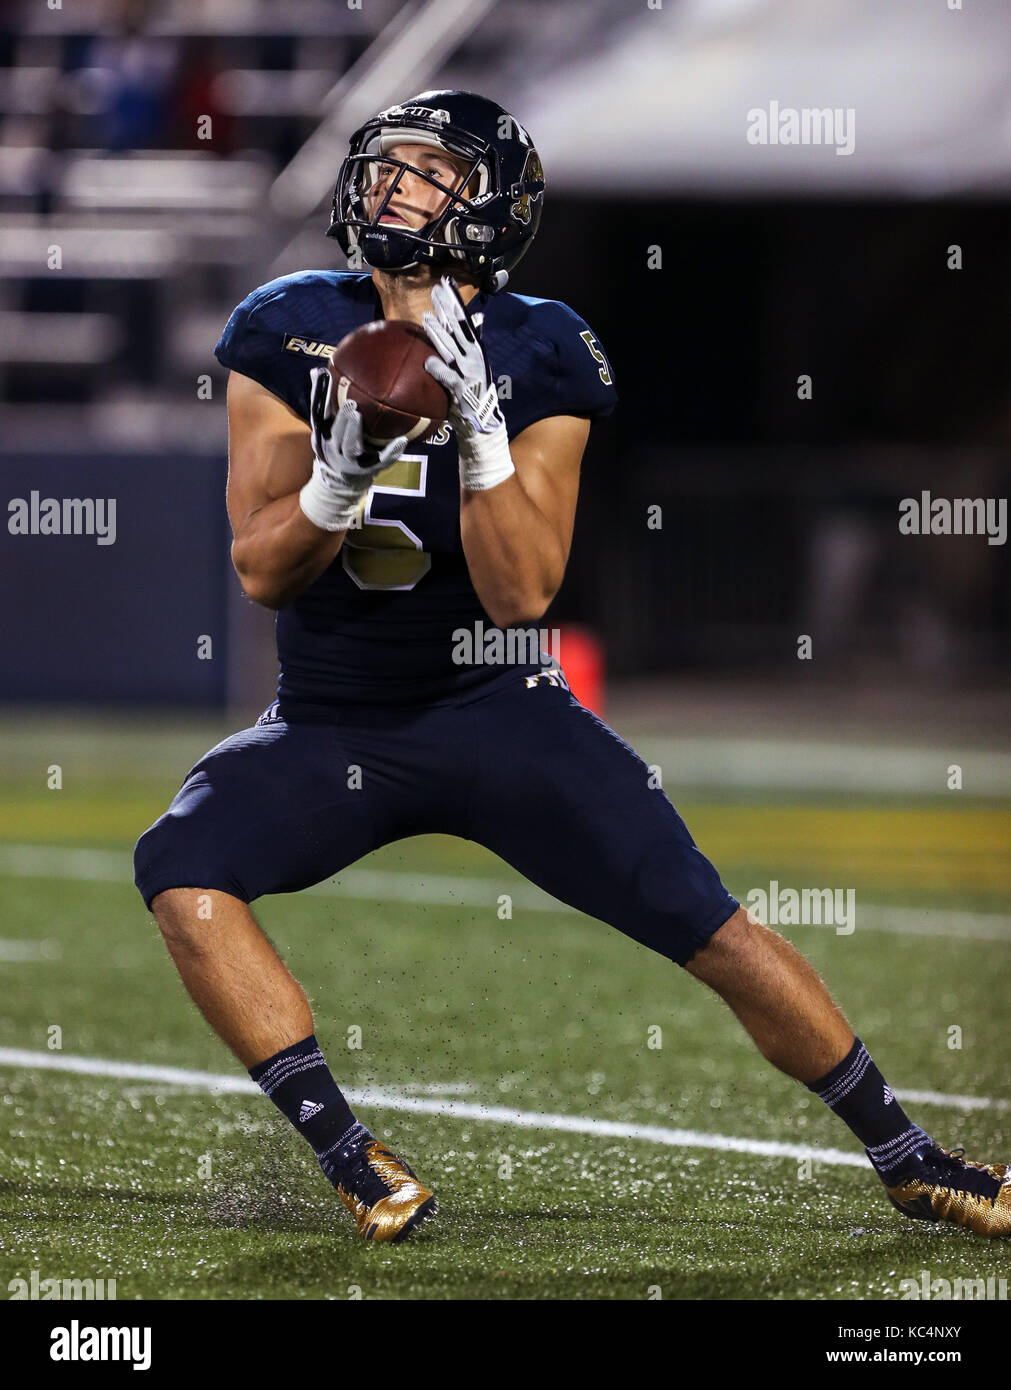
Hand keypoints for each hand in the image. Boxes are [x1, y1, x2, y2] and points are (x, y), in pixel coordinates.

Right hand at [300, 366, 406, 530]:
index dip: (325, 403)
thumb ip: (321, 399)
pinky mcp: (371, 469)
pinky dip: (392, 452)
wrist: (341, 481)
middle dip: (344, 421)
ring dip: (356, 433)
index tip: (332, 386)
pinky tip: (402, 441)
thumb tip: (318, 369)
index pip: (323, 420)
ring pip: (353, 448)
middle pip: (338, 436)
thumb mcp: (323, 425)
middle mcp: (338, 451)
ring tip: (361, 417)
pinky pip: (382, 461)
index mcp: (326, 438)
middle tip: (351, 405)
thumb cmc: (334, 443)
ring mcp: (354, 462)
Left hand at [423, 276, 514, 490]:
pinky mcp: (464, 393)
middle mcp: (475, 360)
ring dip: (440, 335)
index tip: (444, 285)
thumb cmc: (471, 398)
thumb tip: (476, 319)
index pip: (464, 322)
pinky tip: (428, 362)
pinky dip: (440, 371)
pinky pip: (450, 380)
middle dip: (449, 310)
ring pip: (453, 351)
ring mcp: (470, 376)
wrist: (483, 429)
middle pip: (460, 330)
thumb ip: (469, 345)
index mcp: (475, 352)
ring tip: (426, 319)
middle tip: (435, 291)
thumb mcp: (470, 369)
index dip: (454, 303)